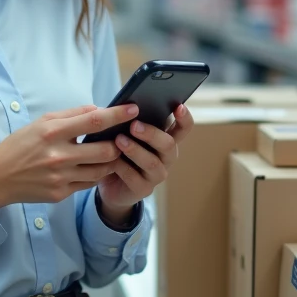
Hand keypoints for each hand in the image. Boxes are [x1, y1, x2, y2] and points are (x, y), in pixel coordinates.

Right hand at [0, 104, 140, 210]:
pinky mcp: (61, 194)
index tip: (133, 109)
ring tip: (111, 153)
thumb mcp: (42, 122)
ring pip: (101, 170)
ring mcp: (61, 177)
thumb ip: (71, 115)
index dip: (117, 115)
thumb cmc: (21, 145)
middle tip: (124, 139)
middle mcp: (59, 155)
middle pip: (106, 151)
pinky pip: (89, 184)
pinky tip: (94, 167)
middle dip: (119, 144)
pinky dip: (96, 174)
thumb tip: (99, 110)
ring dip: (111, 162)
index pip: (94, 121)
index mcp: (53, 132)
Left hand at [96, 104, 194, 221]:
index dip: (185, 119)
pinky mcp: (143, 190)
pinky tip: (111, 160)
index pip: (183, 129)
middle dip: (151, 134)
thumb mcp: (127, 134)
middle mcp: (166, 158)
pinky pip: (135, 178)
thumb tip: (124, 106)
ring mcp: (157, 175)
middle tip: (134, 125)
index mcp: (166, 140)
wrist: (111, 184)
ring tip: (119, 140)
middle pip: (168, 145)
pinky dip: (122, 167)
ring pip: (151, 162)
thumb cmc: (121, 151)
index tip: (179, 106)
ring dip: (135, 150)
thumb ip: (131, 122)